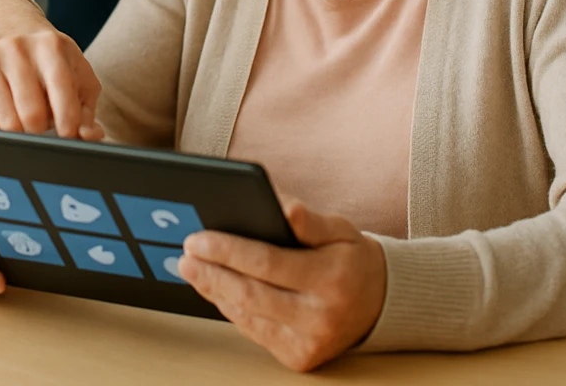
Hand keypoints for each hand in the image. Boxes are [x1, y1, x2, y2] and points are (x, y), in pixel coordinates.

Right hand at [0, 0, 102, 138]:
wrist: (12, 30)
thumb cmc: (53, 62)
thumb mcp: (77, 76)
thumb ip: (86, 109)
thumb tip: (90, 136)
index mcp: (51, 46)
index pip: (61, 90)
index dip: (67, 122)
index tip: (68, 138)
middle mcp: (17, 48)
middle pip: (31, 114)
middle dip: (41, 132)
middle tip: (44, 130)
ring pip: (6, 122)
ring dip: (20, 133)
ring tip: (27, 120)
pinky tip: (7, 118)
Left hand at [177, 199, 387, 371]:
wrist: (380, 304)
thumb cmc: (352, 260)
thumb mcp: (341, 230)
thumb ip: (309, 220)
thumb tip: (282, 206)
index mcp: (333, 278)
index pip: (269, 263)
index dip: (228, 251)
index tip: (198, 239)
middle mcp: (322, 316)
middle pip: (252, 294)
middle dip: (211, 273)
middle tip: (185, 255)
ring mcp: (310, 342)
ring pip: (249, 316)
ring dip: (215, 291)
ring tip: (193, 268)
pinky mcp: (300, 358)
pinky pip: (255, 332)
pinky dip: (232, 309)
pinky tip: (216, 290)